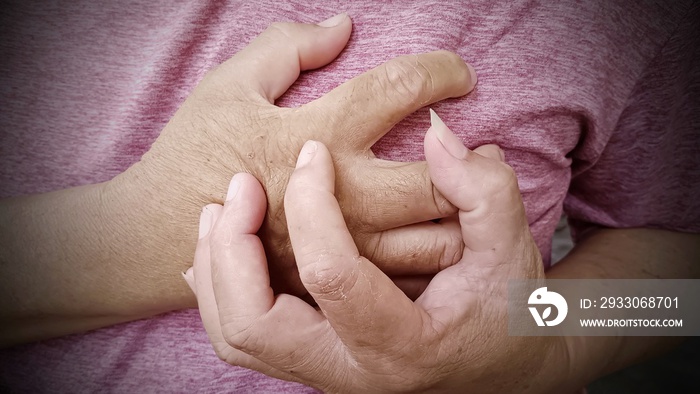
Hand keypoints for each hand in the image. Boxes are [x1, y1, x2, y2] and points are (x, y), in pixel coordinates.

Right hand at [111, 14, 475, 294]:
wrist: (161, 227)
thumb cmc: (196, 148)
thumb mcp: (231, 84)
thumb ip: (287, 48)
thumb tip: (342, 27)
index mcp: (321, 133)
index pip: (400, 89)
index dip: (440, 72)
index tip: (456, 73)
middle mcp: (343, 194)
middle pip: (436, 180)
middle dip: (469, 158)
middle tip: (478, 145)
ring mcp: (344, 244)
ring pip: (434, 240)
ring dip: (462, 216)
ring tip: (466, 193)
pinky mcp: (337, 279)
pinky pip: (404, 277)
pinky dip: (432, 256)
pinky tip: (437, 237)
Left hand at [188, 110, 568, 392]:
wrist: (503, 369)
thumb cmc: (508, 311)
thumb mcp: (511, 251)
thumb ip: (483, 192)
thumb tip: (435, 135)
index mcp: (402, 343)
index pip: (333, 278)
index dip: (314, 206)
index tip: (312, 153)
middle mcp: (352, 370)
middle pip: (255, 324)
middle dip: (233, 250)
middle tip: (239, 188)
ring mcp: (325, 371)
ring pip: (237, 337)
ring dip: (218, 270)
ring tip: (220, 210)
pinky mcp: (313, 360)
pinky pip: (244, 336)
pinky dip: (221, 290)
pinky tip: (223, 247)